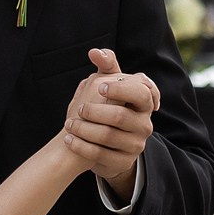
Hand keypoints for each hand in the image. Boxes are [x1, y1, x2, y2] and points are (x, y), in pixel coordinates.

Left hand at [65, 48, 157, 198]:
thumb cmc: (107, 108)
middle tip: (79, 109)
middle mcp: (145, 125)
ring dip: (83, 129)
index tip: (100, 88)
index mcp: (144, 103)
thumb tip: (94, 52)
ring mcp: (136, 145)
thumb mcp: (108, 86)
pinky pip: (100, 154)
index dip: (121, 89)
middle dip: (94, 111)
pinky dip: (81, 146)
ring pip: (108, 136)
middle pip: (120, 116)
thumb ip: (106, 66)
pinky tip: (68, 140)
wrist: (104, 144)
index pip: (142, 92)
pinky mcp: (124, 162)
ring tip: (68, 124)